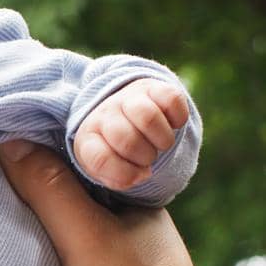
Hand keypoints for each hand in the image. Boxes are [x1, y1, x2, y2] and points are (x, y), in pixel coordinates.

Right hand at [0, 139, 210, 265]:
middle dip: (26, 188)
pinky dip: (29, 262)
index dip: (41, 148)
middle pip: (65, 197)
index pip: (80, 160)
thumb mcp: (86, 236)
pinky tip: (0, 259)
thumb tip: (6, 140)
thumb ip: (49, 189)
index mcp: (133, 201)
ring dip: (24, 229)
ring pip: (57, 235)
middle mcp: (123, 230)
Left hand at [72, 78, 188, 190]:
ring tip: (161, 144)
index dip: (124, 173)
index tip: (136, 175)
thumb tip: (143, 174)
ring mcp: (129, 97)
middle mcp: (105, 114)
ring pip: (148, 117)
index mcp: (88, 138)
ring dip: (163, 140)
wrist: (127, 112)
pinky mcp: (155, 87)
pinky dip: (178, 119)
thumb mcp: (109, 169)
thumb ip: (120, 178)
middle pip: (128, 140)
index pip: (100, 159)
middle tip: (148, 157)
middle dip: (145, 157)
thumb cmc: (118, 150)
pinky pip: (172, 100)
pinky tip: (171, 125)